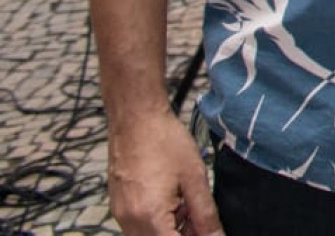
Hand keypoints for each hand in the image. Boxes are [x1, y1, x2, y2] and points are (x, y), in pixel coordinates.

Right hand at [106, 110, 221, 234]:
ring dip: (171, 229)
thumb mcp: (195, 178)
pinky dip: (159, 221)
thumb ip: (205, 214)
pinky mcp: (118, 206)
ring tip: (187, 204)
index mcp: (148, 216)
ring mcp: (120, 214)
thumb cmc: (164, 141)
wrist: (136, 118)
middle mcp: (129, 220)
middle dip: (183, 234)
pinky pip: (139, 226)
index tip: (206, 231)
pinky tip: (174, 200)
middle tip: (200, 217)